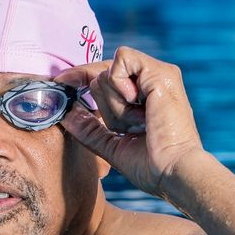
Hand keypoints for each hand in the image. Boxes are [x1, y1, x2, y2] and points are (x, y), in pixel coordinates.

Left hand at [55, 46, 203, 198]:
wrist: (174, 173)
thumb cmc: (151, 167)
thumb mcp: (113, 145)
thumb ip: (91, 129)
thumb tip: (66, 115)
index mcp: (145, 95)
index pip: (105, 75)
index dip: (81, 76)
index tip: (60, 82)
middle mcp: (152, 81)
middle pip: (102, 74)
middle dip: (105, 105)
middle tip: (130, 126)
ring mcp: (159, 74)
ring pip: (108, 71)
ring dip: (115, 104)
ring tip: (140, 121)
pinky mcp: (161, 72)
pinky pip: (121, 61)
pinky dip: (119, 86)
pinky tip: (136, 104)